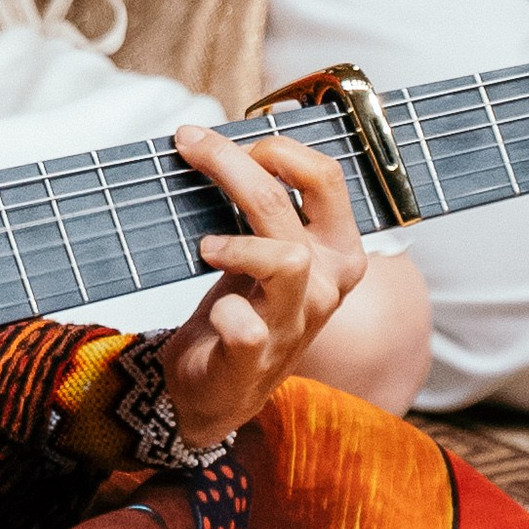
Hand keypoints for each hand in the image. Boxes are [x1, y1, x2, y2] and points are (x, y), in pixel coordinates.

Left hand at [156, 125, 365, 446]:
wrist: (218, 389)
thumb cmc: (244, 307)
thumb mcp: (267, 251)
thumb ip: (264, 204)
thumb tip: (220, 139)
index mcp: (336, 250)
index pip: (327, 177)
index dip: (277, 147)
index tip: (229, 142)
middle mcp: (326, 284)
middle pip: (292, 204)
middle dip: (236, 163)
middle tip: (191, 144)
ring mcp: (292, 323)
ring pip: (285, 260)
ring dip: (238, 243)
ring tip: (205, 245)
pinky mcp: (254, 359)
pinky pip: (245, 328)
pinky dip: (225, 313)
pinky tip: (214, 312)